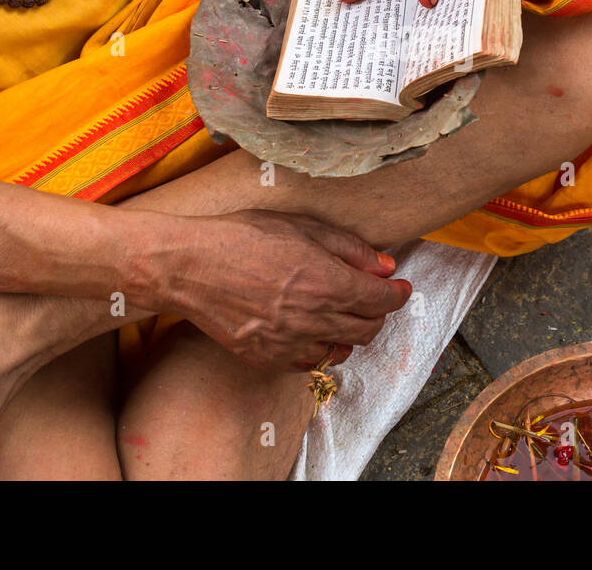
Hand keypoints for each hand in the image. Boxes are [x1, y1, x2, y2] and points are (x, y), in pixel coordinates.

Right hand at [163, 210, 411, 371]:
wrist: (190, 267)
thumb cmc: (243, 238)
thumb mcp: (302, 228)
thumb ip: (349, 249)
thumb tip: (385, 266)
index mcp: (328, 283)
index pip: (382, 299)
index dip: (398, 293)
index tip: (400, 287)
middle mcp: (315, 318)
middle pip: (368, 329)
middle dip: (378, 313)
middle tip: (373, 298)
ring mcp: (291, 343)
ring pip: (343, 350)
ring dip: (352, 334)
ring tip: (344, 315)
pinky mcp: (268, 359)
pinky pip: (310, 363)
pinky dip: (321, 349)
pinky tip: (314, 332)